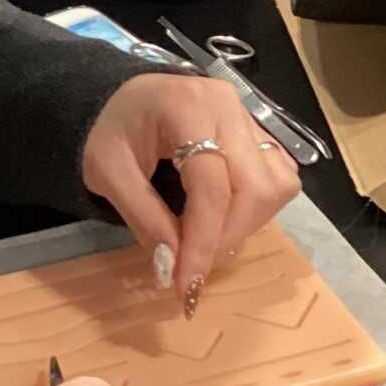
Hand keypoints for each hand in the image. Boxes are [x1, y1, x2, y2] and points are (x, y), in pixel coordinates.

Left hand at [82, 74, 299, 301]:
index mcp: (187, 107)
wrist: (120, 101)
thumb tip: (172, 267)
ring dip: (247, 225)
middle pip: (255, 187)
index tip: (185, 284)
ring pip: (276, 184)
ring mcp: (248, 116)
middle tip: (193, 266)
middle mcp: (228, 106)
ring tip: (207, 240)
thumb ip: (142, 217)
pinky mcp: (259, 132)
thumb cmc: (109, 131)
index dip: (203, 241)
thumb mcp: (107, 173)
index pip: (211, 186)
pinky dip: (258, 208)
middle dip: (227, 237)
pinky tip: (225, 217)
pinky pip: (278, 176)